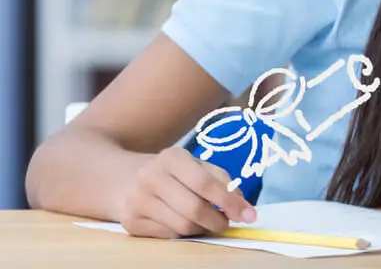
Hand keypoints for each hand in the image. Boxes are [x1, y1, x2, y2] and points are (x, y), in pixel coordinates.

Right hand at [117, 147, 255, 238]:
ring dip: (202, 228)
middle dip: (218, 221)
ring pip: (182, 226)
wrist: (119, 179)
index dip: (230, 202)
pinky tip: (183, 222)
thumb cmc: (168, 172)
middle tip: (227, 223)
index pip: (206, 184)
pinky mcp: (130, 223)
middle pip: (194, 209)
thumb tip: (241, 204)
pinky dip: (183, 233)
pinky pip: (169, 235)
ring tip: (206, 221)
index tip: (249, 215)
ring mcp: (137, 201)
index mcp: (172, 157)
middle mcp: (151, 177)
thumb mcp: (193, 164)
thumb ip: (219, 179)